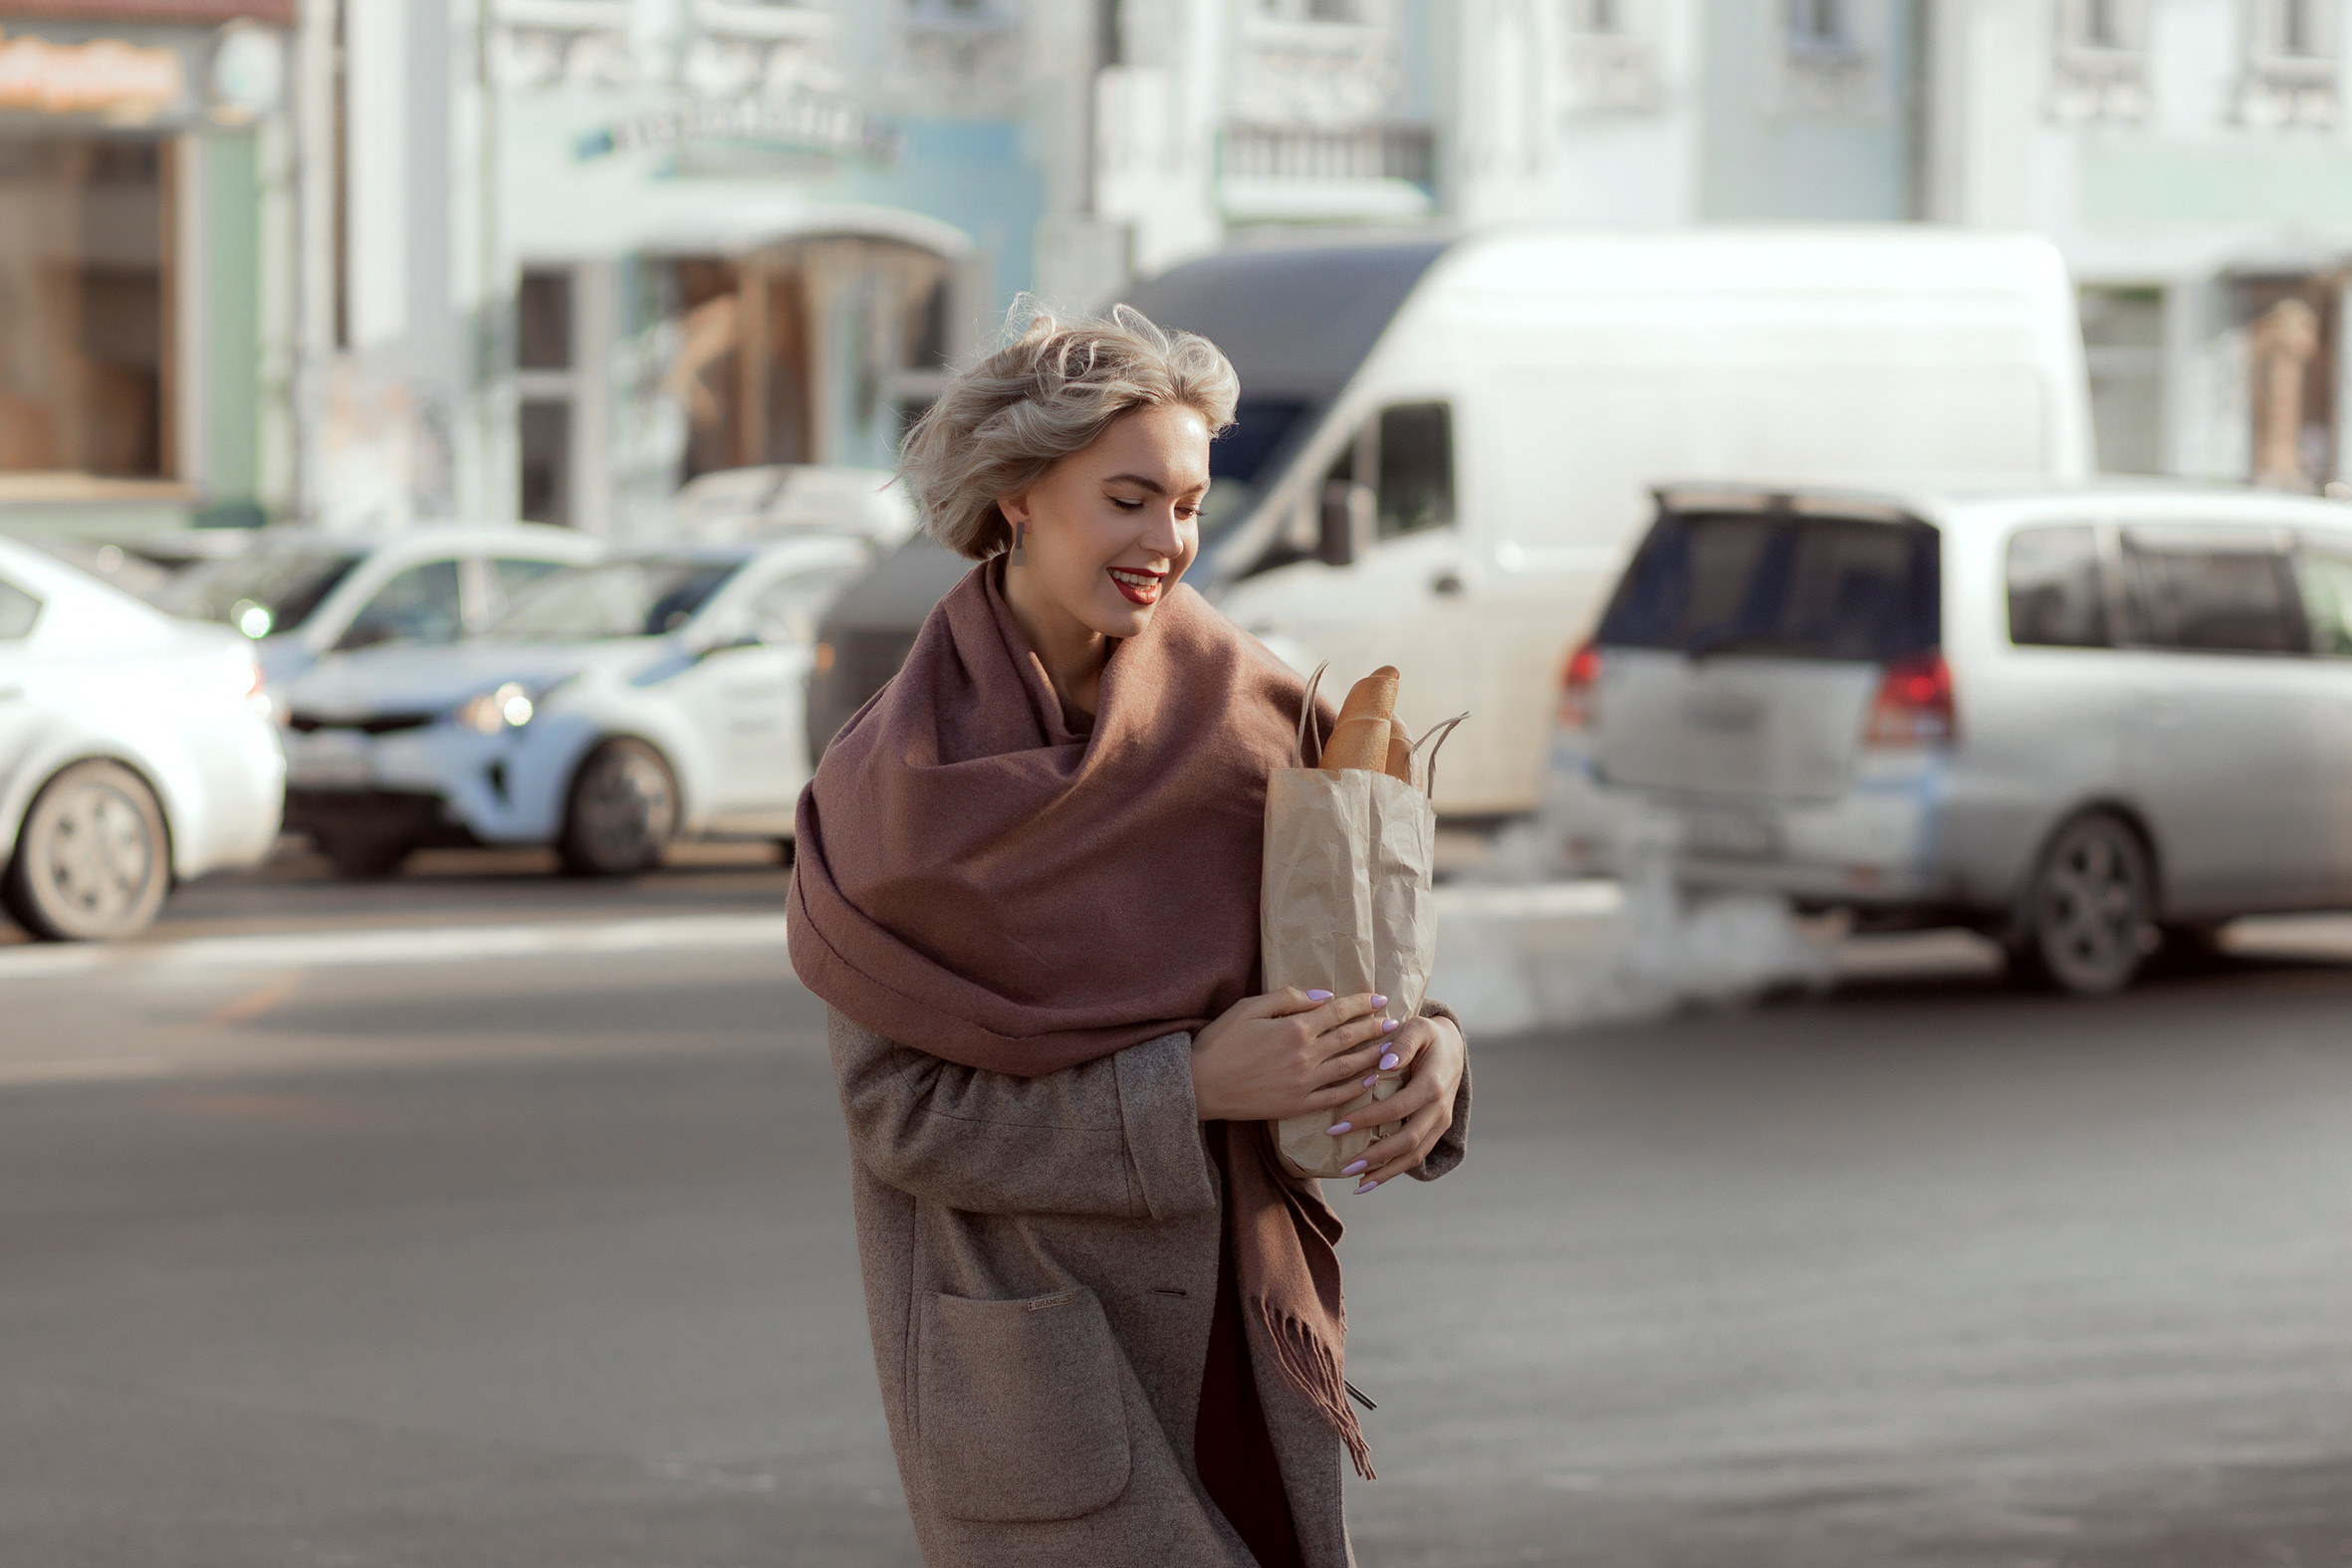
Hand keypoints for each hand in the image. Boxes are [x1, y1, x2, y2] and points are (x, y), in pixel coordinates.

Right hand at [1191, 988, 1396, 1122]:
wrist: (1199, 1085)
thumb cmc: (1219, 1042)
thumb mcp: (1248, 1007)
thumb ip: (1286, 998)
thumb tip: (1322, 996)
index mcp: (1293, 1028)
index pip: (1337, 1012)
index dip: (1360, 1004)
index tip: (1379, 999)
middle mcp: (1304, 1055)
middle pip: (1349, 1038)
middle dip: (1374, 1028)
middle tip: (1394, 1021)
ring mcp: (1303, 1083)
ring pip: (1348, 1067)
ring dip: (1372, 1056)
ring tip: (1391, 1048)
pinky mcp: (1297, 1105)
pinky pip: (1334, 1097)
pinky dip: (1355, 1088)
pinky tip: (1369, 1080)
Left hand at [1331, 1013, 1463, 1194]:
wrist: (1451, 1047)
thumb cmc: (1426, 1035)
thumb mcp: (1417, 1028)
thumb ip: (1402, 1043)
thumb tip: (1384, 1062)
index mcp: (1432, 1084)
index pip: (1396, 1108)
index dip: (1366, 1119)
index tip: (1336, 1127)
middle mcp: (1439, 1108)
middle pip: (1408, 1141)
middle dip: (1376, 1156)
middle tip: (1345, 1166)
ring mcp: (1440, 1122)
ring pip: (1415, 1155)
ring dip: (1386, 1172)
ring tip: (1357, 1183)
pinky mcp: (1436, 1130)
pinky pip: (1417, 1156)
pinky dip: (1395, 1170)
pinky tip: (1371, 1179)